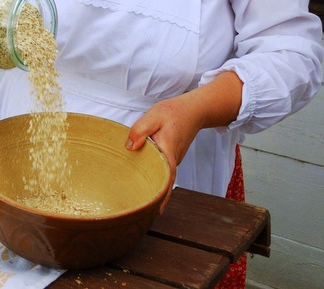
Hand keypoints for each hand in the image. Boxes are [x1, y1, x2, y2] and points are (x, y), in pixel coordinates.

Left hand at [125, 97, 203, 213]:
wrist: (194, 110)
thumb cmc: (174, 112)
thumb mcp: (154, 116)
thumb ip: (141, 130)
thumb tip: (130, 147)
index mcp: (168, 151)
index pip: (166, 178)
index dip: (162, 195)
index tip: (156, 210)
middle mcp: (172, 159)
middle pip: (163, 182)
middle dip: (155, 198)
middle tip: (140, 213)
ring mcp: (173, 159)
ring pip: (163, 177)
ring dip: (154, 188)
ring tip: (138, 201)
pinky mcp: (171, 157)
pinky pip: (163, 171)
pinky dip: (155, 178)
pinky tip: (143, 182)